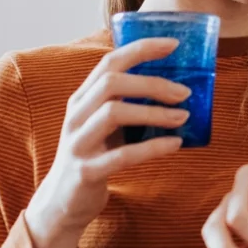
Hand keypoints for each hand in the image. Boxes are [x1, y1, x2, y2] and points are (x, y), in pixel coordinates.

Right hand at [23, 38, 191, 247]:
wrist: (61, 203)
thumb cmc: (94, 157)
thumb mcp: (103, 125)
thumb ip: (126, 104)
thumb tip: (175, 89)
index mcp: (82, 99)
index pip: (109, 62)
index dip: (141, 49)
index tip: (174, 45)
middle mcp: (76, 115)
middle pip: (111, 84)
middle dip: (152, 83)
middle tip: (185, 92)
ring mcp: (78, 143)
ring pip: (114, 113)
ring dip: (154, 113)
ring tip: (184, 117)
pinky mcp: (86, 171)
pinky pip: (122, 155)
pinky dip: (152, 147)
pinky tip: (176, 144)